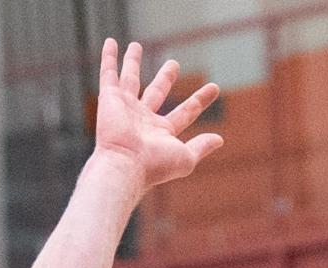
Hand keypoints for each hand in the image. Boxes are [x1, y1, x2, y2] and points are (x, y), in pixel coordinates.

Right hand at [95, 39, 222, 190]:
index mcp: (162, 132)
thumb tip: (219, 139)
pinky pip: (108, 74)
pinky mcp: (109, 99)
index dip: (201, 99)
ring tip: (137, 46)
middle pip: (157, 92)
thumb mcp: (185, 157)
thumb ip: (201, 147)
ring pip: (131, 79)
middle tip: (174, 64)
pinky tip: (110, 42)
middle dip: (166, 78)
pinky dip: (108, 58)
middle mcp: (143, 119)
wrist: (125, 166)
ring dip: (132, 63)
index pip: (186, 112)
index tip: (215, 87)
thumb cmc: (155, 165)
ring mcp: (125, 108)